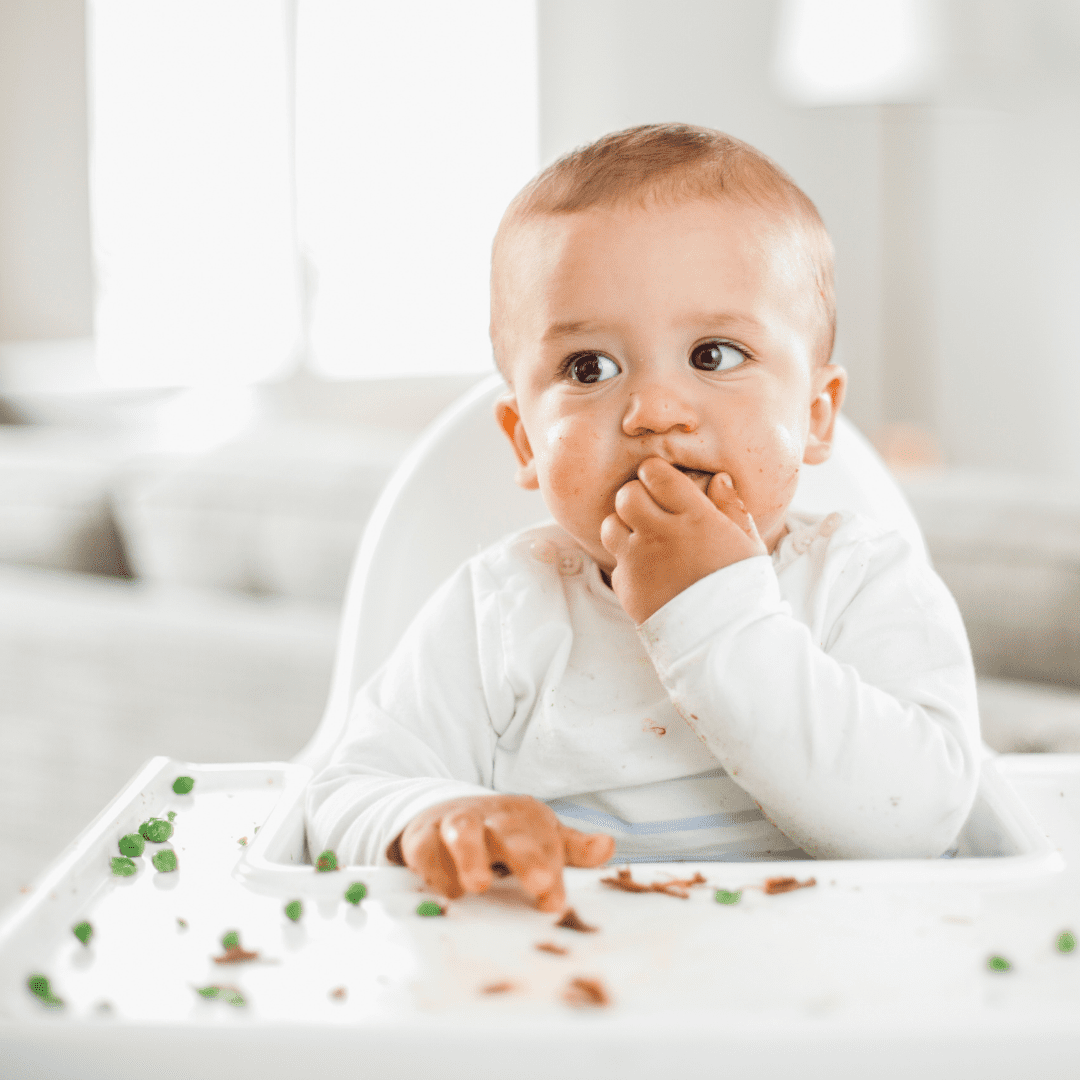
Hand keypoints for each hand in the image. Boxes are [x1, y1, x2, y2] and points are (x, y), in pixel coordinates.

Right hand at [393, 794, 614, 910]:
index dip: (551, 869)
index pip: (543, 843)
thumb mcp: (543, 836)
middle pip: (510, 833)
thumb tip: (608, 846)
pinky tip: (448, 891)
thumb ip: (574, 848)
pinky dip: (435, 867)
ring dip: (471, 855)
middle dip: (525, 857)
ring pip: (464, 832)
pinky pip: (427, 848)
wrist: (447, 808)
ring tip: (477, 886)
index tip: (555, 903)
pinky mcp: (425, 836)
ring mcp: (457, 824)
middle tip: (539, 883)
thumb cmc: (505, 833)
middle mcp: (492, 819)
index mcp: (526, 819)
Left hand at [600, 457, 765, 623]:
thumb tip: (719, 479)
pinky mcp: (626, 586)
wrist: (724, 641)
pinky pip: (616, 562)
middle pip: (627, 494)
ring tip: (644, 538)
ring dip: (624, 526)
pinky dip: (628, 562)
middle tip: (650, 508)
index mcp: (695, 518)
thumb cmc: (743, 590)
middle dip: (636, 496)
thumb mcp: (749, 545)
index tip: (661, 482)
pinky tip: (649, 572)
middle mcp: (662, 535)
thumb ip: (732, 508)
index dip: (655, 473)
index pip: (656, 474)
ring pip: (610, 525)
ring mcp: (639, 561)